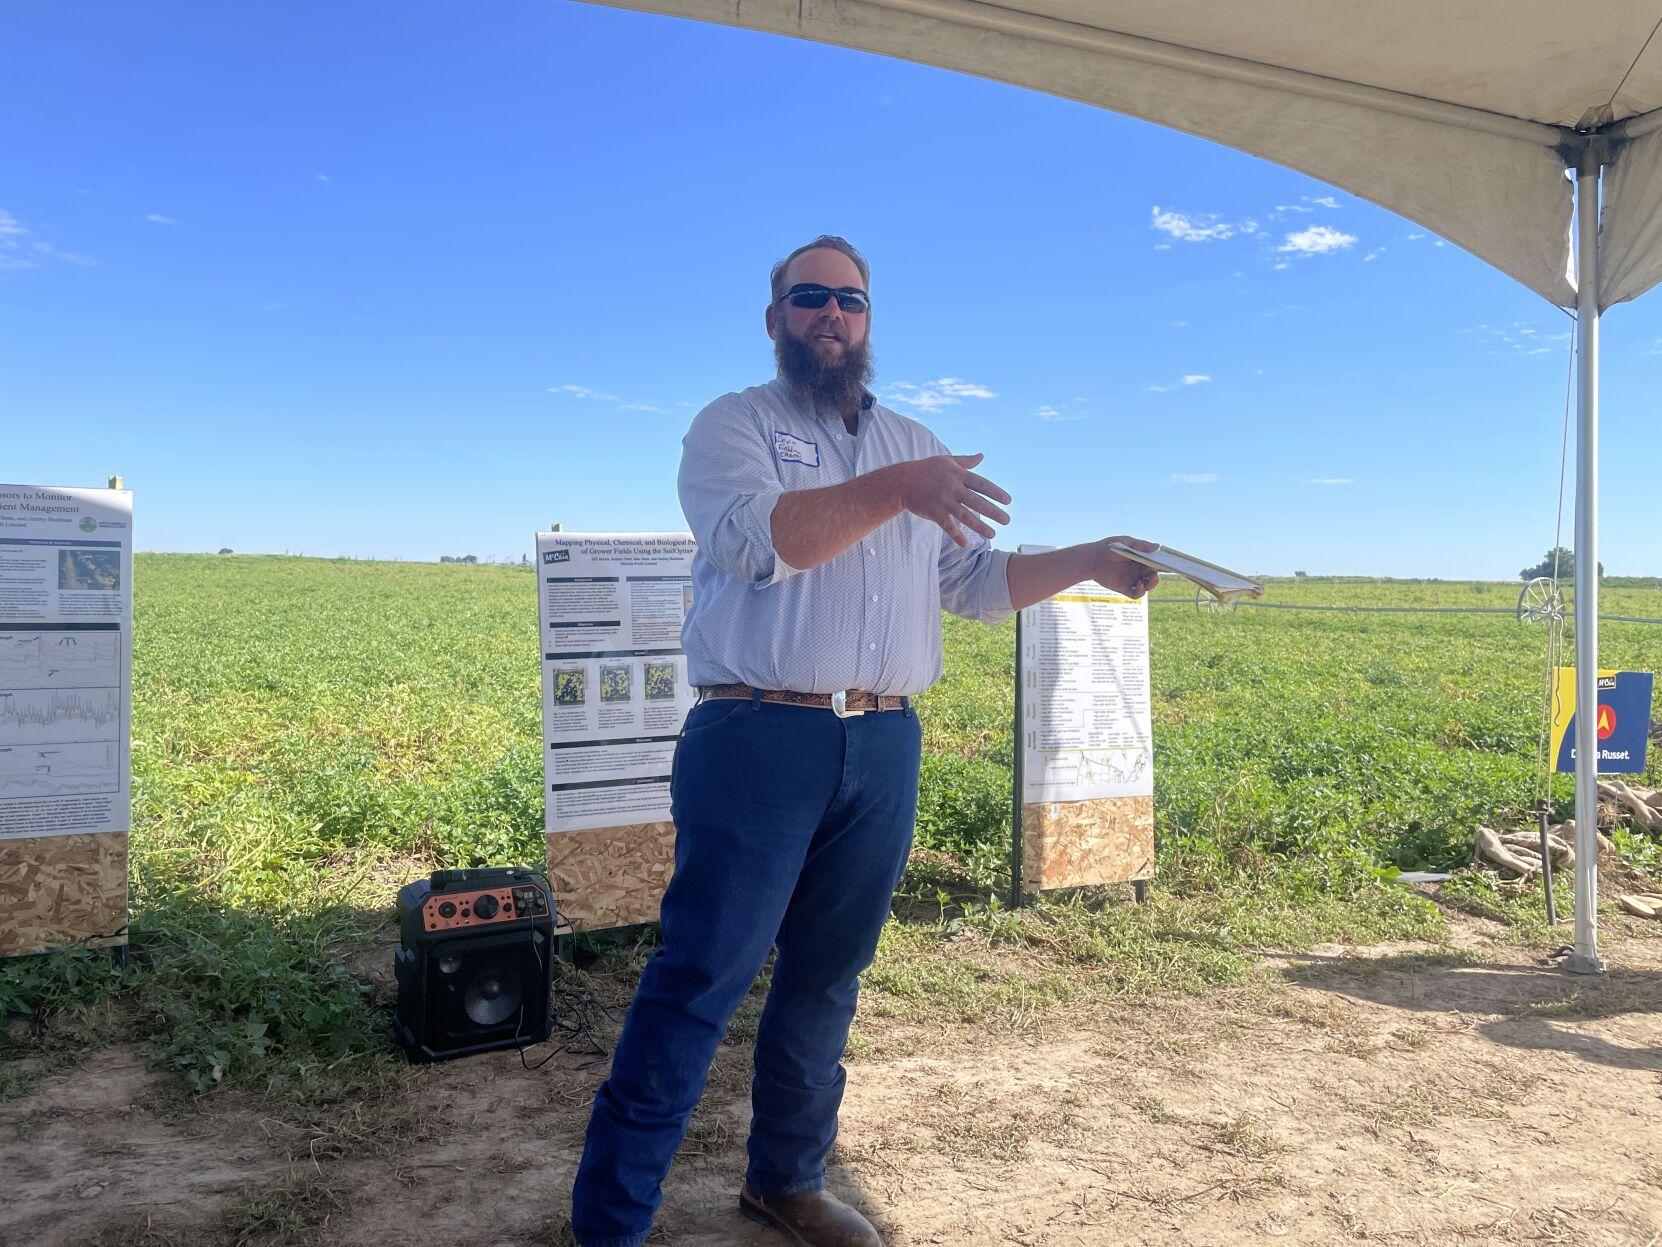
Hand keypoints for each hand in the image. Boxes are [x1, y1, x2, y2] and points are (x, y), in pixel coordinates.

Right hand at [886, 453, 1011, 548]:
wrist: (902, 481)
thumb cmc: (926, 469)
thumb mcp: (947, 461)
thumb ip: (966, 461)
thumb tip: (982, 455)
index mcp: (958, 475)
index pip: (981, 484)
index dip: (996, 492)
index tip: (1008, 501)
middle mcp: (953, 488)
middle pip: (977, 502)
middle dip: (993, 512)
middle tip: (1007, 521)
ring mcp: (943, 502)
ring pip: (965, 516)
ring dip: (980, 527)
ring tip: (992, 534)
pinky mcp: (934, 513)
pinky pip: (948, 527)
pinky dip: (957, 536)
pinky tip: (966, 545)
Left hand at [1091, 536, 1159, 598]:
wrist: (1091, 559)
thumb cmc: (1108, 547)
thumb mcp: (1125, 543)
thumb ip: (1141, 545)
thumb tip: (1157, 546)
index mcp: (1140, 559)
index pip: (1155, 563)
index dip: (1163, 565)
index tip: (1169, 565)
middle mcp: (1138, 570)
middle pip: (1153, 575)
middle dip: (1157, 575)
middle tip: (1154, 574)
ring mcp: (1132, 579)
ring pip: (1148, 585)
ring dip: (1152, 584)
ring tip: (1149, 580)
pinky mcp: (1124, 588)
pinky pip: (1136, 593)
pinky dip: (1141, 592)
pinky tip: (1140, 585)